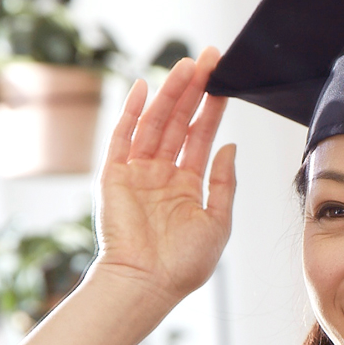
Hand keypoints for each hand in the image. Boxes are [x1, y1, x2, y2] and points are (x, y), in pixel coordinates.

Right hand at [93, 46, 235, 308]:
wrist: (148, 284)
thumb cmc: (184, 264)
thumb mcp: (218, 221)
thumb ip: (224, 183)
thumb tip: (230, 146)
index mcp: (187, 185)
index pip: (201, 137)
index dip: (212, 109)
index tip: (223, 81)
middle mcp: (162, 174)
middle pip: (179, 123)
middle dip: (193, 90)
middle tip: (207, 59)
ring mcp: (137, 173)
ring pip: (155, 124)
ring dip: (169, 94)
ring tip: (185, 66)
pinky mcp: (113, 177)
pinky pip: (122, 138)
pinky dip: (131, 113)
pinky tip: (143, 87)